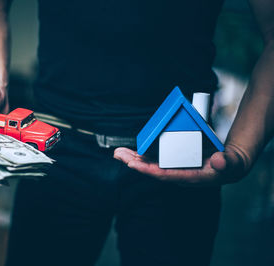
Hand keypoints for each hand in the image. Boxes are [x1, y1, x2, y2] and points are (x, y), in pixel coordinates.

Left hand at [113, 144, 250, 185]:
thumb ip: (227, 162)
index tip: (133, 165)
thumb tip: (219, 162)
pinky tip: (132, 151)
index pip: (164, 175)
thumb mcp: (231, 163)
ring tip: (118, 152)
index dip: (147, 170)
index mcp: (189, 177)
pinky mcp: (174, 162)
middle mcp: (178, 174)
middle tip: (117, 154)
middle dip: (133, 162)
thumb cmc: (230, 165)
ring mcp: (175, 168)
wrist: (230, 165)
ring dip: (134, 158)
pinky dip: (143, 154)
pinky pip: (155, 159)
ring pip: (150, 164)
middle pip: (151, 170)